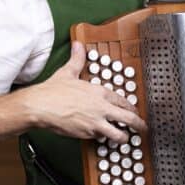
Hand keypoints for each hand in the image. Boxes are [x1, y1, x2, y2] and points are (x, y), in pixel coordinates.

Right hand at [31, 40, 146, 141]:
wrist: (40, 106)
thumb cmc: (53, 91)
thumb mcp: (68, 72)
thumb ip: (77, 60)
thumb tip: (78, 45)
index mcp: (100, 92)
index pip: (124, 101)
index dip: (131, 107)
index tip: (134, 110)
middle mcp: (102, 108)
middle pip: (129, 119)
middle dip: (139, 125)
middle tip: (143, 128)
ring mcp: (96, 123)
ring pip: (119, 134)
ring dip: (124, 138)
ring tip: (126, 139)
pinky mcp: (87, 134)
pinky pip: (100, 138)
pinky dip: (102, 138)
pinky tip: (102, 137)